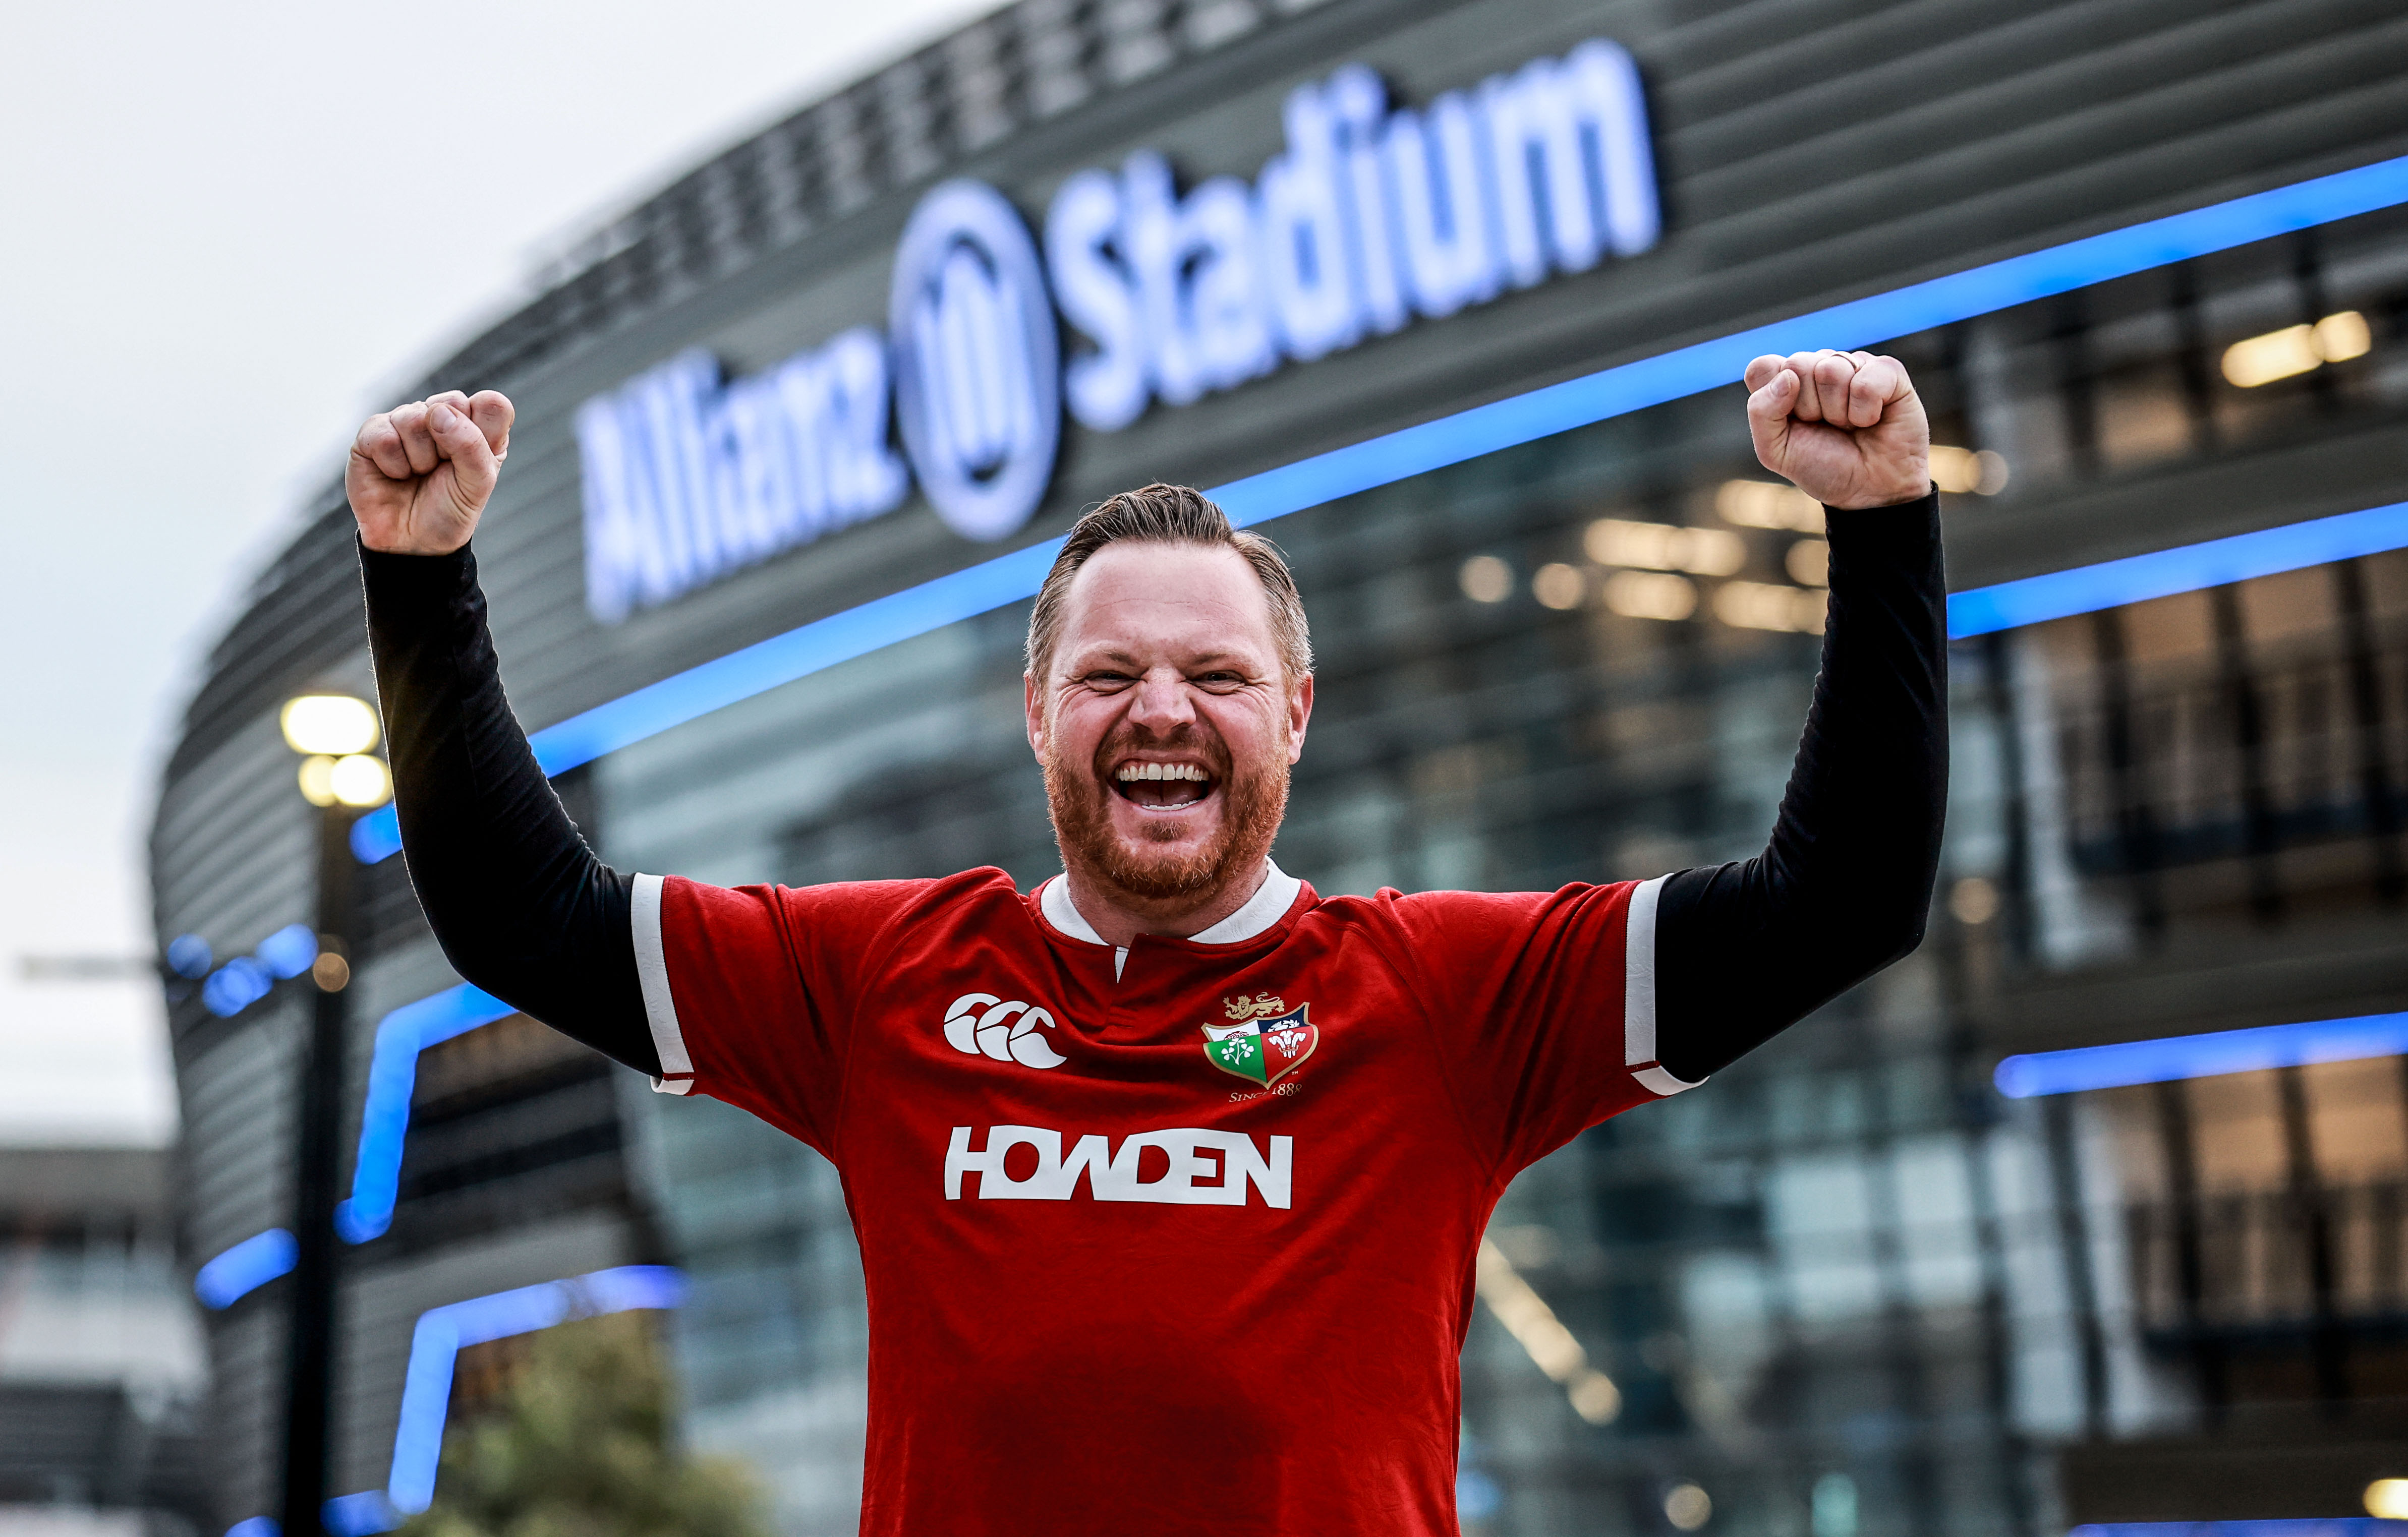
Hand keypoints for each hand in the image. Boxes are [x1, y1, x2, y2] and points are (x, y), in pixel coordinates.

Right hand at [347, 390, 514, 554]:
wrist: (411, 542)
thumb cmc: (449, 510)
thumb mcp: (477, 486)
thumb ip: (471, 445)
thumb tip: (438, 412)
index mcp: (478, 428)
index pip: (491, 404)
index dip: (482, 432)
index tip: (473, 462)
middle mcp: (443, 417)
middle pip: (451, 402)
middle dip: (448, 445)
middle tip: (441, 470)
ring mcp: (406, 421)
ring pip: (414, 417)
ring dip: (419, 459)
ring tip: (417, 474)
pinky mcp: (373, 432)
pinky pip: (384, 435)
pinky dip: (393, 465)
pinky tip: (395, 475)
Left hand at [1743, 351, 1927, 509]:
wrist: (1870, 490)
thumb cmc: (1823, 467)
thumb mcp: (1776, 451)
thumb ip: (1762, 411)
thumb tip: (1788, 376)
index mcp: (1786, 383)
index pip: (1763, 367)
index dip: (1773, 397)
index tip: (1792, 422)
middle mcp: (1817, 367)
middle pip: (1797, 364)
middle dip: (1809, 407)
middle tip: (1826, 427)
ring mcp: (1852, 365)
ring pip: (1831, 369)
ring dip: (1838, 411)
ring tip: (1849, 425)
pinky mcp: (1887, 371)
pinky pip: (1866, 380)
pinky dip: (1866, 411)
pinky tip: (1871, 420)